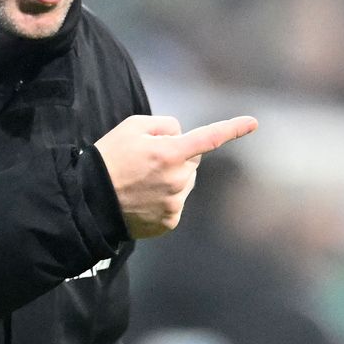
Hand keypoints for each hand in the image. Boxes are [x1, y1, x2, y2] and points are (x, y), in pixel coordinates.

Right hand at [93, 115, 258, 239]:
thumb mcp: (132, 126)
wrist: (90, 199)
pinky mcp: (170, 221)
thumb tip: (182, 135)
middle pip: (192, 161)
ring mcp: (176, 202)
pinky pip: (176, 203)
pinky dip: (165, 199)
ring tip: (141, 182)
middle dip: (178, 157)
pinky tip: (143, 199)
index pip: (209, 138)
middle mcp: (178, 179)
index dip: (233, 129)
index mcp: (171, 152)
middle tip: (148, 161)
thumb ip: (165, 125)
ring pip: (185, 183)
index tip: (253, 122)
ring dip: (171, 178)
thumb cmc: (110, 158)